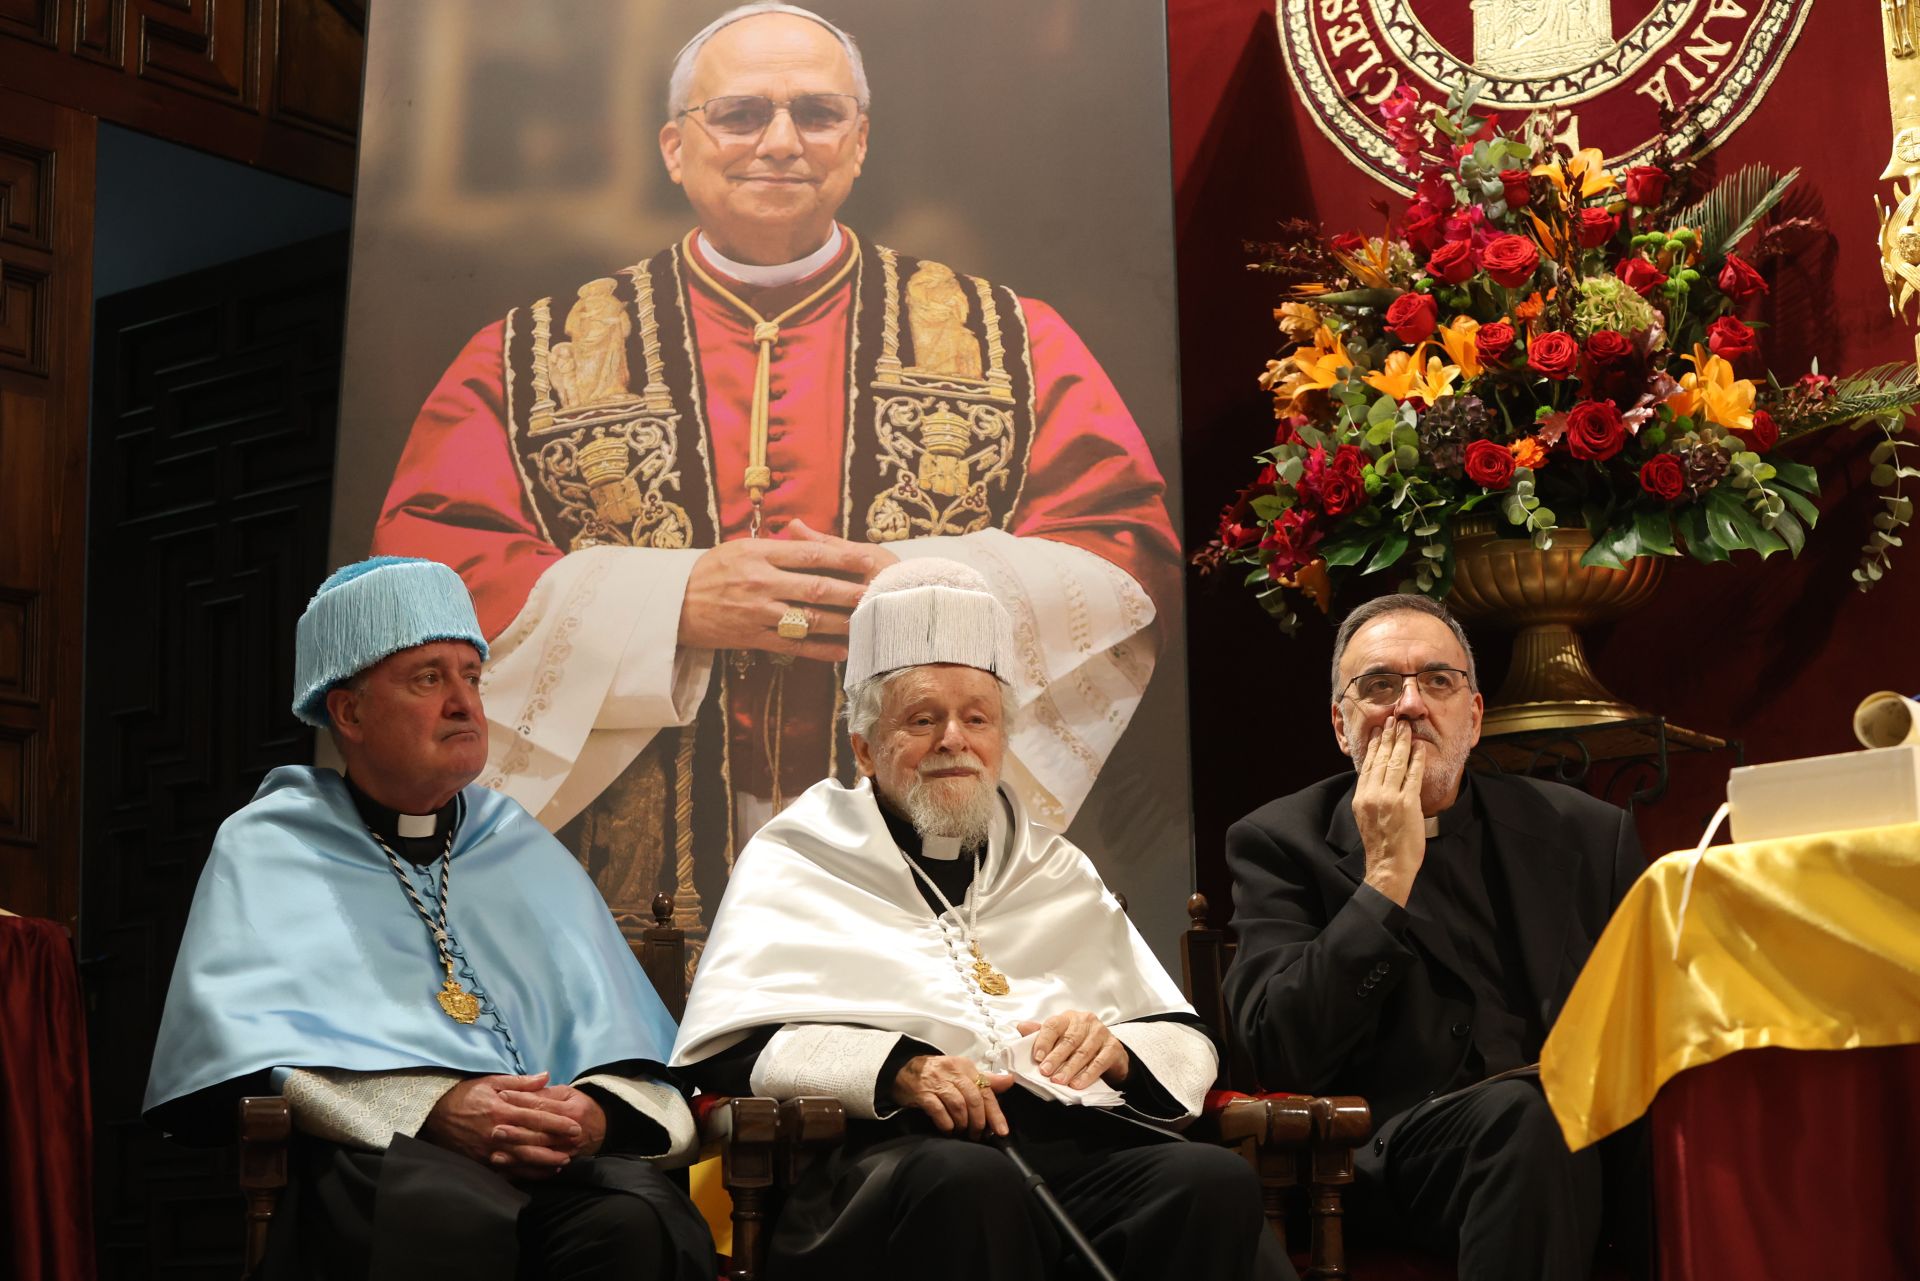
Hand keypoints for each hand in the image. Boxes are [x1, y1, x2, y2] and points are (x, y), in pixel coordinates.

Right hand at [421, 1072, 580, 1179]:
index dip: (558, 1123)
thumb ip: (521, 1083)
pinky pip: (507, 1171)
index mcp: (502, 1110)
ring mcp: (488, 1151)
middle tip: (577, 1144)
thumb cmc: (466, 1095)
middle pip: (533, 1140)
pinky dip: (525, 1173)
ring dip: (545, 1162)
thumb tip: (546, 1076)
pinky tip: (540, 1173)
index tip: (575, 1126)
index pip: (536, 1118)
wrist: (434, 1114)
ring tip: (564, 1161)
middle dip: (557, 1144)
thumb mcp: (491, 1082)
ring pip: (522, 1159)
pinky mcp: (481, 1162)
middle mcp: (497, 1132)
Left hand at [497, 1082, 607, 1159]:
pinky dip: (523, 1170)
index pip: (542, 1106)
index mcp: (572, 1111)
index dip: (521, 1100)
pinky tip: (509, 1169)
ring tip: (495, 1154)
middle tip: (494, 1129)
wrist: (602, 1128)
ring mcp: (566, 1150)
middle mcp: (570, 1133)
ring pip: (538, 1153)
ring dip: (516, 1154)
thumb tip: (522, 1090)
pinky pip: (540, 1170)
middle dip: (515, 1131)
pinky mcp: (561, 1163)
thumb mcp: (568, 1093)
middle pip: (539, 1133)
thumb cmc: (580, 1106)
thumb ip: (545, 1093)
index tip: (502, 1096)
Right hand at [676, 518, 896, 660]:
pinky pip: (794, 646)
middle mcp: (761, 583)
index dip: (843, 557)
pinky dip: (821, 650)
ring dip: (842, 622)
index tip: (869, 558)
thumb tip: (808, 536)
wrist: (673, 604)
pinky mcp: (754, 638)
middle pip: (816, 587)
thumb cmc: (710, 570)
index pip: (810, 554)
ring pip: (809, 619)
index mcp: (759, 554)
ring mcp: (758, 613)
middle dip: (852, 591)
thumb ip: (776, 545)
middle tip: (880, 594)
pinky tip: (843, 650)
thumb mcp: (740, 547)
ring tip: (869, 623)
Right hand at [891, 1055, 1013, 1138]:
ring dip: (963, 1123)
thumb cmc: (936, 1074)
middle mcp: (952, 1072)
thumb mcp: (961, 1072)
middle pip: (974, 1099)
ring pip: (958, 1105)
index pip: (986, 1090)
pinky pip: (939, 1110)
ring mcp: (936, 1082)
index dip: (995, 1112)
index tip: (1001, 1130)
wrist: (902, 1069)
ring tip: (963, 1132)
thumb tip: (1009, 1081)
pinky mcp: (922, 1093)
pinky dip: (946, 1123)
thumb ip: (985, 1080)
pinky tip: (948, 1130)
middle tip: (978, 1134)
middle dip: (979, 1121)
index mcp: (965, 1067)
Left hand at [1018, 1012, 1128, 1088]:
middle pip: (1068, 1040)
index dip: (1044, 1041)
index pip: (1053, 1026)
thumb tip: (1021, 1027)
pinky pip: (1099, 1062)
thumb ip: (1041, 1034)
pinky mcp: (1113, 1047)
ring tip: (1059, 1081)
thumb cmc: (1080, 1044)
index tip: (1036, 1057)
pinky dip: (1087, 1075)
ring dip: (1069, 1069)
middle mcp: (1085, 1022)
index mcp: (1068, 1018)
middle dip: (1055, 1058)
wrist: (1110, 1053)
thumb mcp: (1060, 1037)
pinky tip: (1077, 1084)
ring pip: (1083, 1052)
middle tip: (1045, 1072)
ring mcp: (1101, 1033)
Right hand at [1353, 717, 1428, 906]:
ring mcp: (1390, 798)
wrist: (1388, 865)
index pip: (1367, 765)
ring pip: (1396, 763)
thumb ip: (1370, 796)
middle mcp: (1373, 795)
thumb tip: (1375, 779)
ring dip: (1401, 742)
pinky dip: (1416, 760)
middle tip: (1393, 720)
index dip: (1373, 746)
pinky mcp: (1407, 803)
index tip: (1378, 732)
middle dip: (1388, 737)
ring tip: (1405, 728)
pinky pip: (1412, 775)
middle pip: (1381, 759)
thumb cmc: (1381, 845)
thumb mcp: (1366, 817)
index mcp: (1361, 797)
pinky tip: (1418, 748)